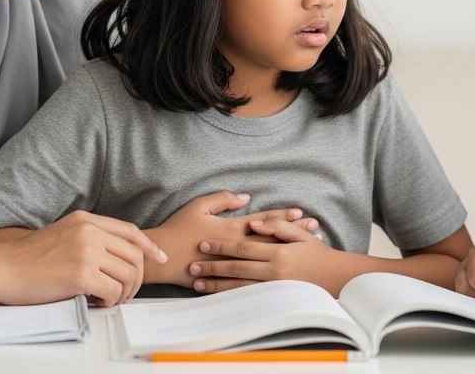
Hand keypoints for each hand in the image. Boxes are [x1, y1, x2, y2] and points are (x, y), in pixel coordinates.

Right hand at [0, 210, 167, 307]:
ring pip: (128, 275)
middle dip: (137, 277)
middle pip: (134, 255)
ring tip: (109, 299)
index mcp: (86, 220)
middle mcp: (90, 232)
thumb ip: (89, 238)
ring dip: (124, 292)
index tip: (159, 259)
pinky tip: (98, 303)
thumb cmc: (27, 259)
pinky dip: (111, 301)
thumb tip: (116, 256)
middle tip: (126, 292)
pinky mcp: (81, 274)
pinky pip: (114, 291)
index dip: (148, 246)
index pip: (130, 231)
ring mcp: (87, 252)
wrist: (0, 269)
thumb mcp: (62, 234)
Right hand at [142, 190, 317, 285]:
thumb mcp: (197, 207)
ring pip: (265, 256)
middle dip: (294, 233)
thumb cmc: (177, 230)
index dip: (281, 217)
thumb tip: (245, 196)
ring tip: (307, 247)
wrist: (159, 259)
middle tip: (315, 228)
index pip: (261, 221)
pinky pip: (252, 275)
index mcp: (229, 228)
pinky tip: (285, 271)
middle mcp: (235, 246)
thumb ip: (222, 199)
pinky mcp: (225, 277)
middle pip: (270, 239)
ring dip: (287, 250)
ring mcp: (231, 263)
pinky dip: (270, 271)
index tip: (300, 213)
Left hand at [190, 218, 340, 293]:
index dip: (221, 245)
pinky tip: (217, 296)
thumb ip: (277, 226)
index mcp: (279, 251)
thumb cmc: (319, 255)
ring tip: (197, 282)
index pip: (243, 247)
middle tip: (192, 263)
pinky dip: (231, 297)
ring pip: (239, 286)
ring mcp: (274, 287)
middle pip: (237, 267)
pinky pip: (249, 298)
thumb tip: (253, 222)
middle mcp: (275, 270)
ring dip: (216, 284)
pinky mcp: (275, 300)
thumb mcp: (302, 235)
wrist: (338, 280)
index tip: (203, 244)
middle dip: (213, 266)